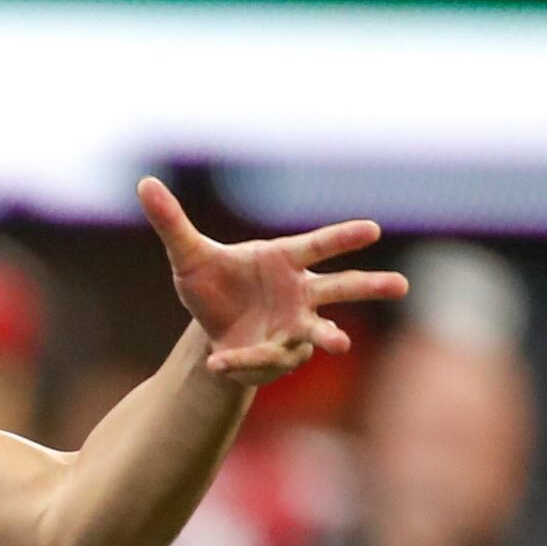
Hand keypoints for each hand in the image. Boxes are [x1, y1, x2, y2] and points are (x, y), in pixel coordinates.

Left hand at [139, 177, 406, 386]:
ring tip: (341, 344)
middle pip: (341, 288)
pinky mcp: (278, 355)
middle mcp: (299, 293)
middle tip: (401, 286)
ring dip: (330, 336)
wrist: (210, 328)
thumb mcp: (186, 256)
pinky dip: (241, 361)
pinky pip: (263, 358)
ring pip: (320, 330)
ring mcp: (294, 326)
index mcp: (284, 260)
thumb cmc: (212, 284)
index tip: (372, 229)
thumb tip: (144, 184)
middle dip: (369, 286)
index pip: (318, 246)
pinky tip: (218, 362)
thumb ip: (171, 223)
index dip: (343, 238)